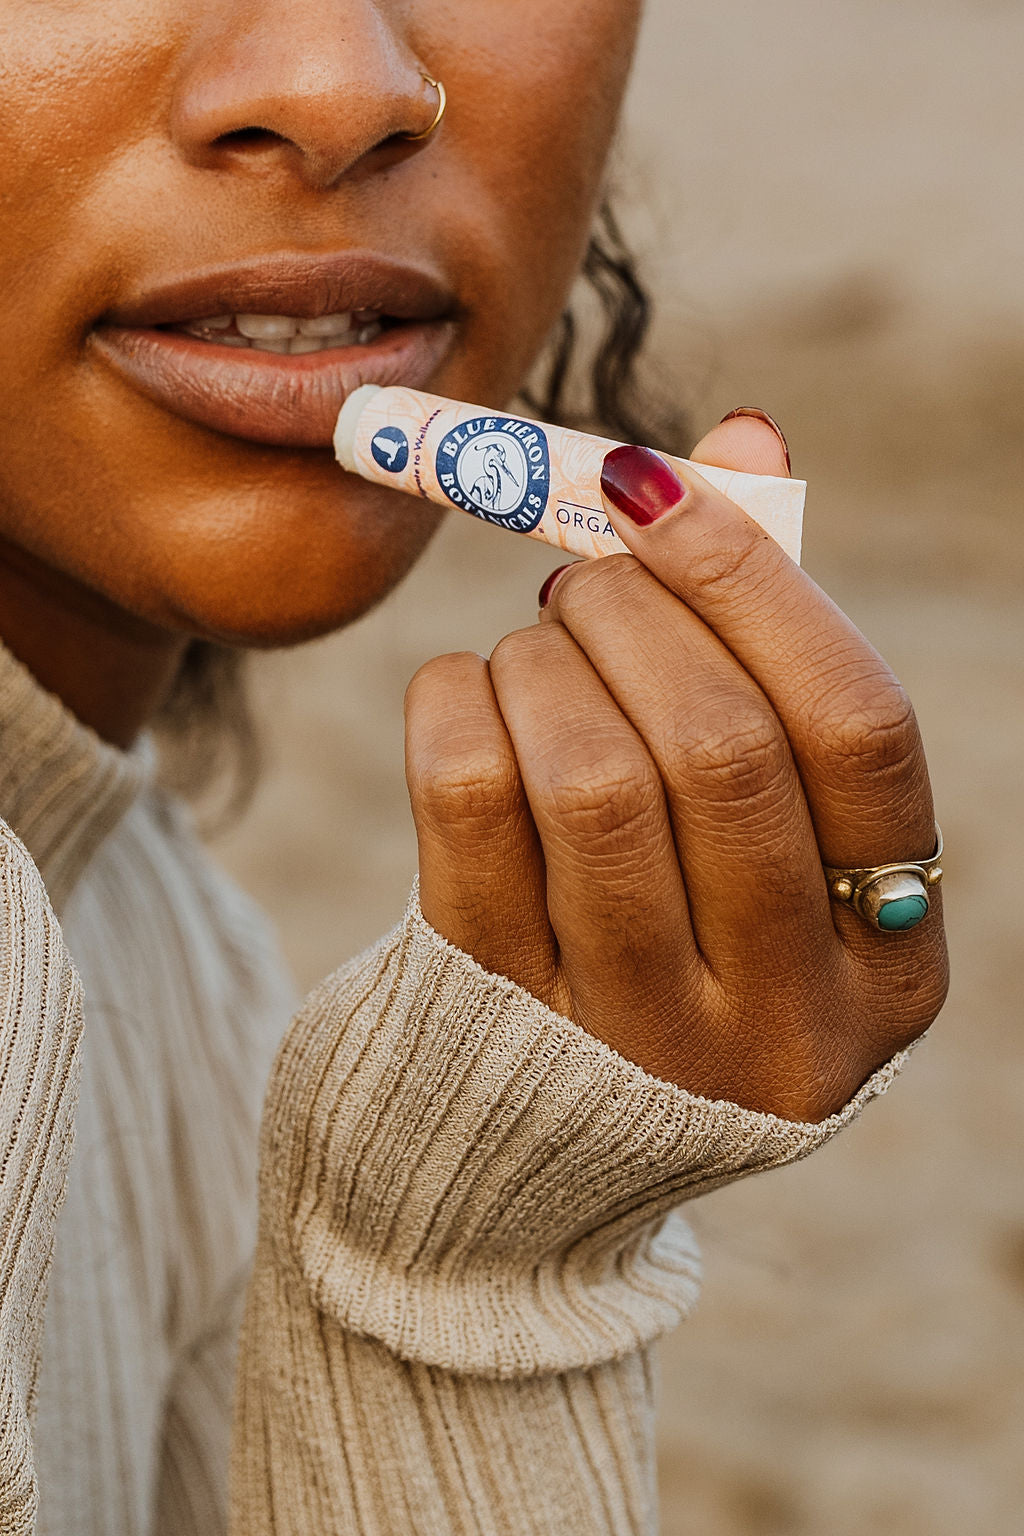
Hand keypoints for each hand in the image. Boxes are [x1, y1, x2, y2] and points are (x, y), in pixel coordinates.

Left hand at [404, 413, 948, 1120]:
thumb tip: (746, 439)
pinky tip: (465, 697)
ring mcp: (636, 1047)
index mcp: (887, 966)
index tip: (662, 487)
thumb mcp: (749, 835)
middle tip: (586, 576)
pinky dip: (454, 704)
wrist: (515, 1164)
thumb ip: (763, 646)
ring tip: (535, 648)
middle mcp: (781, 1027)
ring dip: (544, 659)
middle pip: (721, 746)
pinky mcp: (495, 1032)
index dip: (761, 582)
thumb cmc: (666, 937)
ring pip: (592, 774)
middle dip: (634, 611)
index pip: (859, 731)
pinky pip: (468, 807)